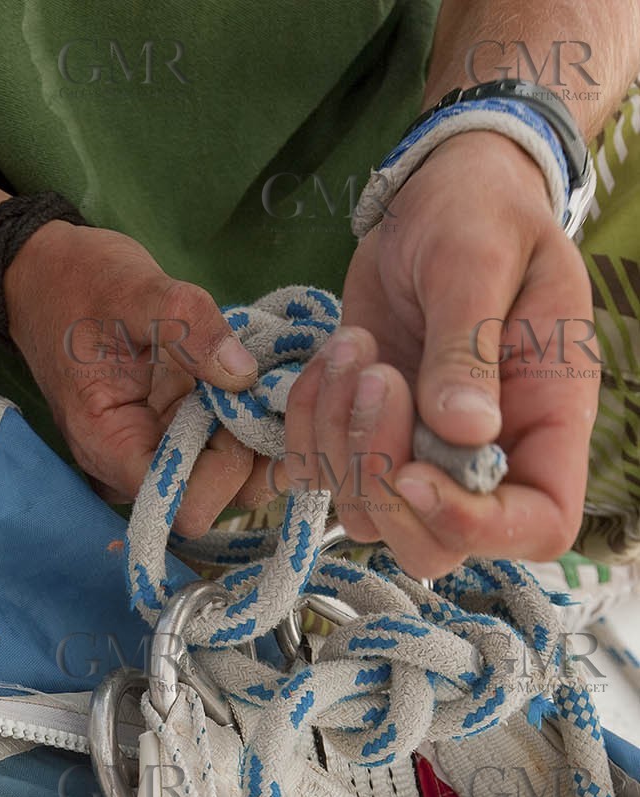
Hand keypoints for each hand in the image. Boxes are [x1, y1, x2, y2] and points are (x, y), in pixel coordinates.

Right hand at [5, 220, 274, 534]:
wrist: (47, 274)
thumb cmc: (78, 281)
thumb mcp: (133, 288)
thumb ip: (188, 326)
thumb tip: (243, 374)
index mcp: (109, 445)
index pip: (181, 504)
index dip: (224, 469)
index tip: (238, 406)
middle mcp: (131, 464)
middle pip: (213, 501)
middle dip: (250, 454)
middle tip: (265, 389)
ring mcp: (155, 450)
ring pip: (226, 482)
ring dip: (256, 440)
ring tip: (261, 383)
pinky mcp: (173, 432)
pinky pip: (221, 451)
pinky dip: (248, 424)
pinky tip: (252, 383)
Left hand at [285, 131, 598, 576]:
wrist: (434, 194)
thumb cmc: (481, 213)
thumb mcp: (481, 259)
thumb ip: (469, 344)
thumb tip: (462, 429)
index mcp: (547, 421)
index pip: (537, 525)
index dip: (476, 527)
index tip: (416, 472)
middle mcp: (485, 457)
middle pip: (436, 548)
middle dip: (385, 485)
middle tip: (375, 382)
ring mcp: (419, 455)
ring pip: (367, 516)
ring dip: (339, 442)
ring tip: (353, 348)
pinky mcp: (363, 436)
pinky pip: (320, 475)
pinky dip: (305, 428)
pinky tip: (325, 360)